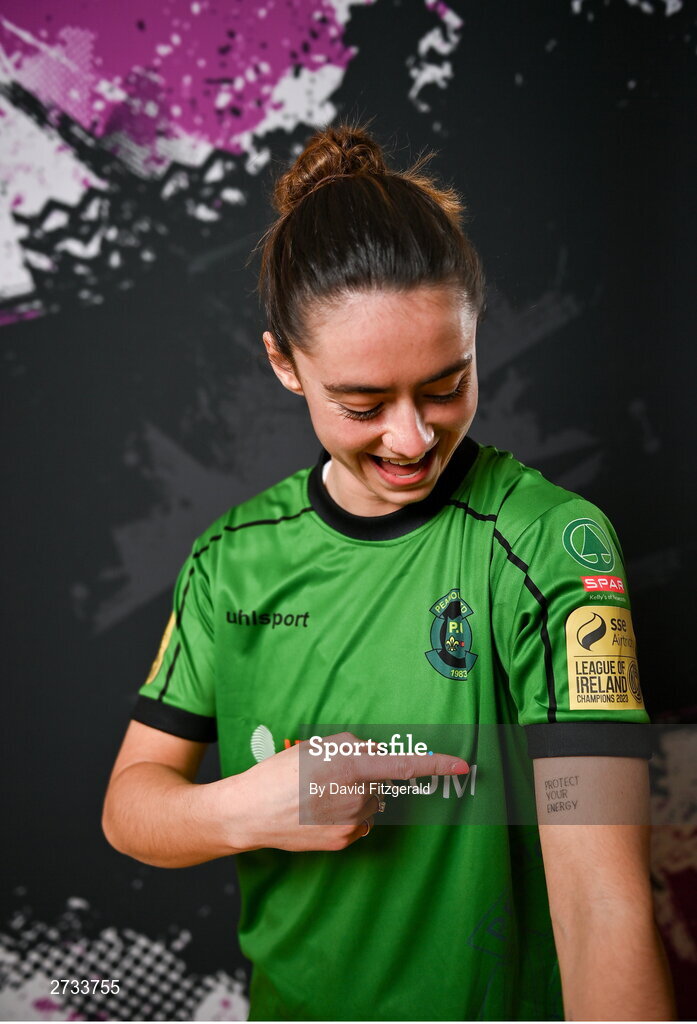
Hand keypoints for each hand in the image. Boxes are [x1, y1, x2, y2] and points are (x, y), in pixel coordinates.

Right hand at [226, 731, 468, 851]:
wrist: (247, 813)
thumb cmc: (277, 773)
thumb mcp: (315, 747)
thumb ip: (351, 748)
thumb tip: (373, 756)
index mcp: (351, 766)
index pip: (403, 764)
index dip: (436, 764)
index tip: (463, 765)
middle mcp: (357, 796)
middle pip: (380, 781)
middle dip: (364, 775)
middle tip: (327, 773)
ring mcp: (351, 823)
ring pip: (369, 803)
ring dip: (354, 795)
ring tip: (316, 794)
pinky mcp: (343, 842)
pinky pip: (357, 822)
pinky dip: (344, 814)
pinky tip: (317, 811)